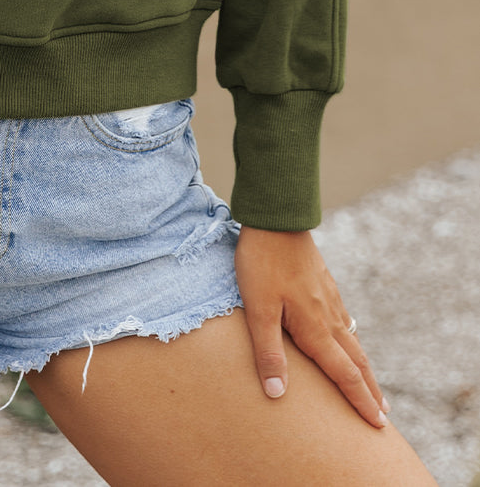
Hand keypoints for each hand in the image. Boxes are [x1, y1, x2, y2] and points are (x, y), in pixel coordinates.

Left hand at [234, 226, 389, 427]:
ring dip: (363, 366)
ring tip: (371, 384)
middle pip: (356, 361)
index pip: (345, 374)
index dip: (360, 401)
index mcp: (315, 328)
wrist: (276, 217)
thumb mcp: (258, 309)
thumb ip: (268, 352)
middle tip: (384, 416)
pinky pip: (344, 320)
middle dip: (370, 390)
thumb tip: (277, 393)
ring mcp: (329, 297)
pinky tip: (347, 337)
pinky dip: (352, 340)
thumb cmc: (262, 262)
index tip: (377, 425)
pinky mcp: (324, 282)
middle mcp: (328, 316)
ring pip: (352, 340)